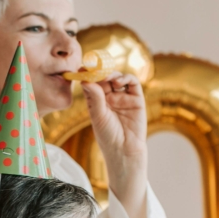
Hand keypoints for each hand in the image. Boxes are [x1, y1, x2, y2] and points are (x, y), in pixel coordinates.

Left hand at [82, 73, 148, 205]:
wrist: (124, 150)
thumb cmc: (108, 137)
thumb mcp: (98, 116)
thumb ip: (94, 97)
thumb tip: (86, 79)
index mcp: (97, 100)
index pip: (92, 82)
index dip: (88, 73)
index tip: (82, 67)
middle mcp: (110, 97)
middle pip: (105, 77)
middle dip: (100, 70)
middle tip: (95, 67)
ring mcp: (123, 97)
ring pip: (118, 77)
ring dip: (113, 73)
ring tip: (108, 77)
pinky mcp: (136, 99)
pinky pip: (133, 83)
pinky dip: (126, 78)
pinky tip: (118, 81)